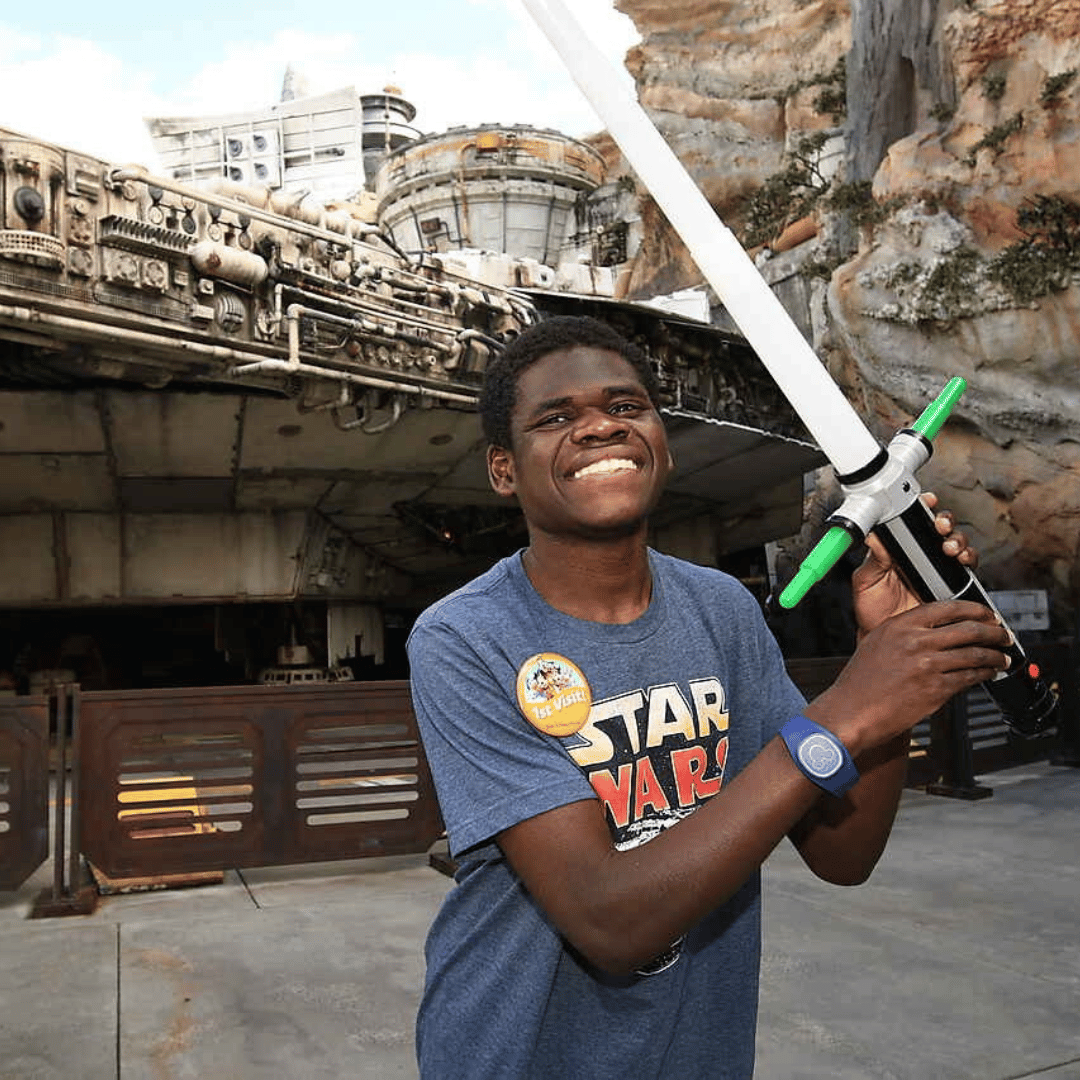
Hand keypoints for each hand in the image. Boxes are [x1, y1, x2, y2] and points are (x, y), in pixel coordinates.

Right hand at [807, 598, 1009, 754]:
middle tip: (1003, 634)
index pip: (948, 608)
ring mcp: (928, 666)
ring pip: (975, 654)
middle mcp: (916, 641)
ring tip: (1002, 658)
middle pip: (969, 629)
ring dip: (995, 656)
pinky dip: (984, 674)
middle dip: (994, 631)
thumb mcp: (878, 643)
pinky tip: (988, 674)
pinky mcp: (936, 689)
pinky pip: (970, 677)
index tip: (986, 614)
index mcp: (900, 625)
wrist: (852, 711)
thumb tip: (938, 630)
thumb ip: (906, 632)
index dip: (974, 609)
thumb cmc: (860, 681)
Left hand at [851, 492, 977, 635]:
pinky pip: (967, 571)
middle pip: (941, 531)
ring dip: (959, 542)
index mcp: (899, 551)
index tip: (928, 501)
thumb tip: (873, 536)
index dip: (923, 508)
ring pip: (958, 547)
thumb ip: (873, 560)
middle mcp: (921, 557)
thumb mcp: (867, 582)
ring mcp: (938, 572)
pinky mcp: (952, 588)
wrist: (885, 638)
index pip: (914, 523)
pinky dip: (969, 562)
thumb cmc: (872, 611)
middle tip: (941, 528)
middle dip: (946, 523)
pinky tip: (963, 562)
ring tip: (950, 549)